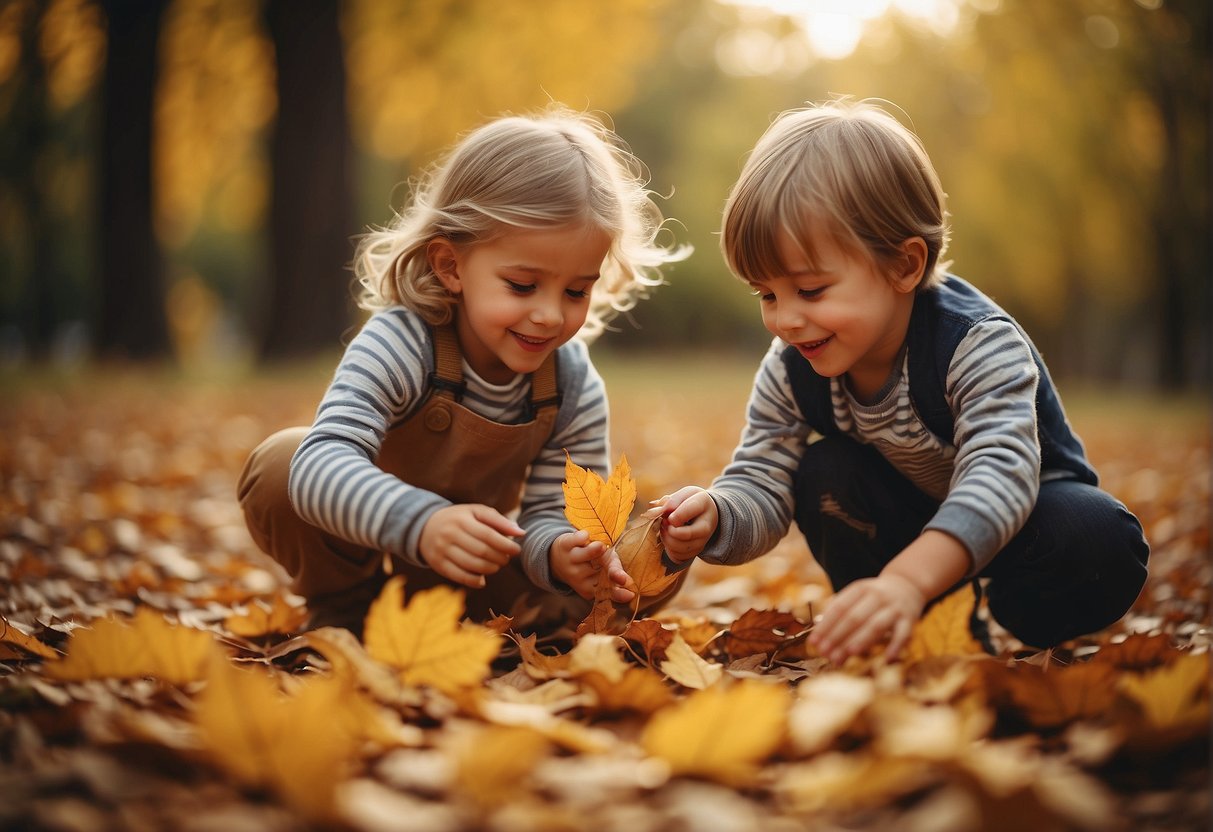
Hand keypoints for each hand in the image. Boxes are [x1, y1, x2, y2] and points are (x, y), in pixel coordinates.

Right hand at [418, 504, 522, 588]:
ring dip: (490, 569)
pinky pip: (460, 577)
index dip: (506, 545)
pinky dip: (475, 581)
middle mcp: (450, 534)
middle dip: (499, 558)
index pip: (488, 535)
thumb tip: (521, 532)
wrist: (426, 526)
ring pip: (472, 565)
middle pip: (482, 551)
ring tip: (496, 566)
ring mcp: (442, 550)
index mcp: (462, 519)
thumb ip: (499, 521)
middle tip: (506, 559)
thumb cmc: (460, 519)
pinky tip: (483, 579)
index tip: (516, 550)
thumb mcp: (476, 512)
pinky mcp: (438, 565)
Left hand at [550, 530, 635, 602]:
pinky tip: (585, 536)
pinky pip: (576, 540)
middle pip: (600, 572)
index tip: (630, 594)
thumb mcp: (605, 569)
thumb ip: (616, 573)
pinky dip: (582, 537)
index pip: (607, 593)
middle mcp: (579, 578)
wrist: (561, 555)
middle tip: (616, 570)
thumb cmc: (592, 562)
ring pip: (586, 555)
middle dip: (609, 568)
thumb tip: (627, 582)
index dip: (618, 594)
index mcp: (591, 588)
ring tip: (600, 547)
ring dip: (593, 551)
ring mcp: (571, 561)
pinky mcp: (565, 545)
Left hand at [656, 486, 717, 562]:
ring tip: (665, 529)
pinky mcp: (696, 551)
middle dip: (669, 530)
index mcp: (703, 503)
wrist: (704, 513)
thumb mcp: (682, 494)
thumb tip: (654, 511)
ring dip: (667, 539)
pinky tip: (670, 538)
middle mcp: (707, 525)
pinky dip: (669, 549)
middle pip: (686, 534)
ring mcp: (703, 540)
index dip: (673, 515)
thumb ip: (670, 501)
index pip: (686, 511)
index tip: (669, 514)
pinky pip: (679, 556)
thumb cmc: (689, 501)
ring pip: (681, 548)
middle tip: (664, 522)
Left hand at [809, 572, 925, 663]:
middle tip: (826, 653)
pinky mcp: (909, 620)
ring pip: (876, 625)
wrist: (908, 585)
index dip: (825, 626)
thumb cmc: (873, 597)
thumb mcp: (856, 596)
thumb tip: (817, 635)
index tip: (814, 642)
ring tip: (847, 655)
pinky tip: (887, 659)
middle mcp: (877, 596)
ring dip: (861, 640)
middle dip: (838, 637)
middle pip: (854, 618)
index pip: (839, 608)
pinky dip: (896, 646)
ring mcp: (894, 608)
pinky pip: (903, 634)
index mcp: (860, 589)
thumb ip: (837, 612)